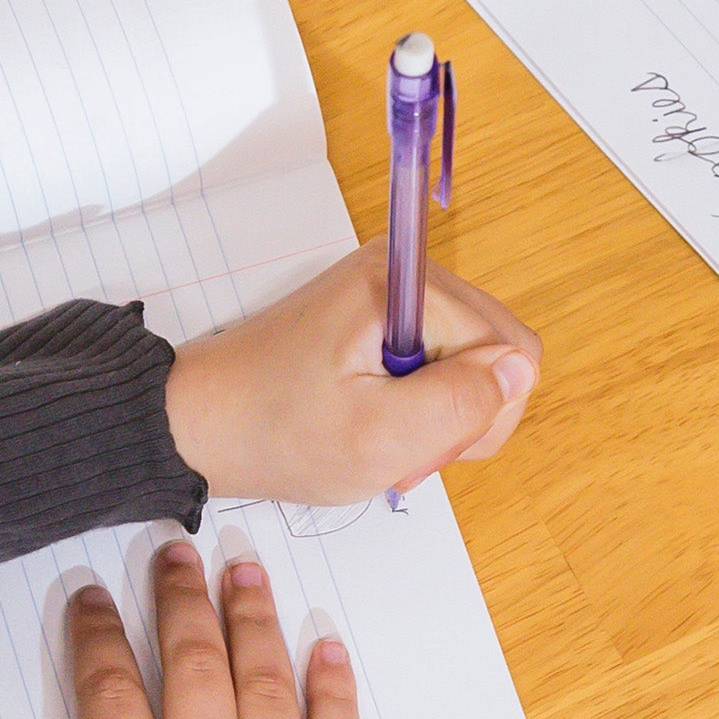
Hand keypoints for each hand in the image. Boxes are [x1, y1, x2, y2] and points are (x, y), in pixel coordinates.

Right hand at [0, 546, 377, 718]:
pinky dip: (330, 686)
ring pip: (265, 685)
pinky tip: (322, 645)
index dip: (95, 638)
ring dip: (253, 621)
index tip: (89, 595)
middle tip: (172, 551)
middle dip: (178, 602)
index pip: (107, 696)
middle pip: (191, 668)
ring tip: (242, 570)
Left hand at [164, 251, 541, 505]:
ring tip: (385, 436)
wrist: (198, 424)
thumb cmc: (277, 434)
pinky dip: (419, 401)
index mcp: (401, 286)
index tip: (423, 443)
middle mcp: (401, 271)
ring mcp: (390, 289)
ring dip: (440, 411)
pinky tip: (379, 420)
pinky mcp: (379, 310)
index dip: (482, 411)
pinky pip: (439, 357)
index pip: (510, 347)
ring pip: (471, 357)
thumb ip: (461, 402)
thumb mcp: (378, 438)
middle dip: (463, 410)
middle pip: (495, 347)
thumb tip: (520, 369)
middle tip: (402, 446)